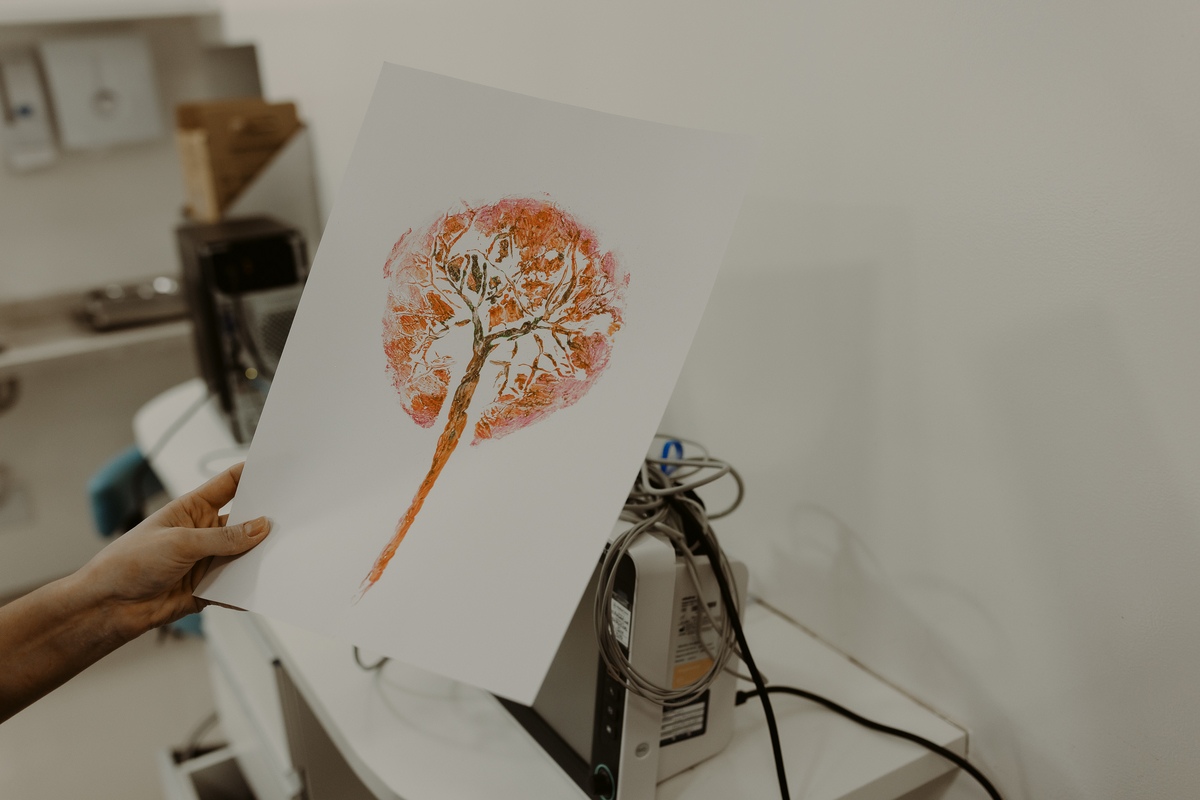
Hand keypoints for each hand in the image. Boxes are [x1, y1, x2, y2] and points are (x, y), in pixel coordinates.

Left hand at [76, 461, 269, 639]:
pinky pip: (237, 585)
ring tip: (273, 557)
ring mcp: (207, 560)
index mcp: (192, 509)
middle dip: (263, 521)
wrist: (109, 607)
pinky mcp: (210, 587)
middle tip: (285, 521)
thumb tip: (259, 528)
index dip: (253, 473)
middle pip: (244, 521)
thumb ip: (223, 538)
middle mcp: (203, 532)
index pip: (229, 484)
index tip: (278, 470)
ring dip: (257, 557)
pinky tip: (255, 586)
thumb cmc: (127, 564)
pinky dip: (247, 587)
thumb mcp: (180, 543)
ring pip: (244, 555)